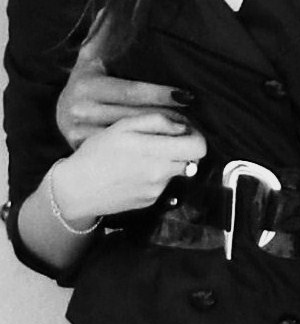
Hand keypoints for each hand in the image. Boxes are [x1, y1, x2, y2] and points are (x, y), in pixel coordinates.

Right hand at [52, 111, 206, 221]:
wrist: (74, 191)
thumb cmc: (97, 153)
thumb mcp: (124, 126)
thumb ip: (158, 121)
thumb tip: (183, 126)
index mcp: (157, 153)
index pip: (200, 147)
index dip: (197, 136)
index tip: (185, 130)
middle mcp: (161, 175)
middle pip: (192, 159)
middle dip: (184, 148)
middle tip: (164, 140)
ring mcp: (157, 191)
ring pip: (178, 171)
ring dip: (169, 161)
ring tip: (143, 155)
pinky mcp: (150, 202)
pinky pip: (163, 184)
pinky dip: (156, 175)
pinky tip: (135, 171)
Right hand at [57, 20, 190, 149]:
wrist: (60, 113)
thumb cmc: (87, 80)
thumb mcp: (92, 57)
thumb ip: (105, 34)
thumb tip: (113, 7)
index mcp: (85, 85)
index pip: (131, 91)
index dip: (160, 94)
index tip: (185, 95)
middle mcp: (79, 110)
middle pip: (133, 116)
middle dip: (166, 117)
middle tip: (194, 118)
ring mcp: (78, 133)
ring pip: (129, 137)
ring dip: (159, 136)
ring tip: (186, 133)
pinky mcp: (82, 150)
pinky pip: (120, 153)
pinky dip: (144, 151)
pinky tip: (164, 148)